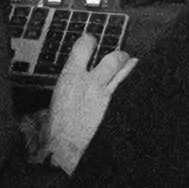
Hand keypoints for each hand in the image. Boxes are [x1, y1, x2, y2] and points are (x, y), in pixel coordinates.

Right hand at [45, 31, 136, 174]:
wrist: (64, 148)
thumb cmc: (55, 128)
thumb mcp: (51, 102)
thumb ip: (62, 88)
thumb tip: (63, 86)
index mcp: (70, 77)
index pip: (83, 47)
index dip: (88, 40)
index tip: (90, 40)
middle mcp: (90, 82)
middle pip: (111, 59)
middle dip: (117, 55)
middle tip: (119, 54)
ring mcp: (104, 96)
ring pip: (122, 72)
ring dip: (128, 65)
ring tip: (131, 61)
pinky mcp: (112, 109)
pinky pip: (124, 89)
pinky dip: (130, 81)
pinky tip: (137, 77)